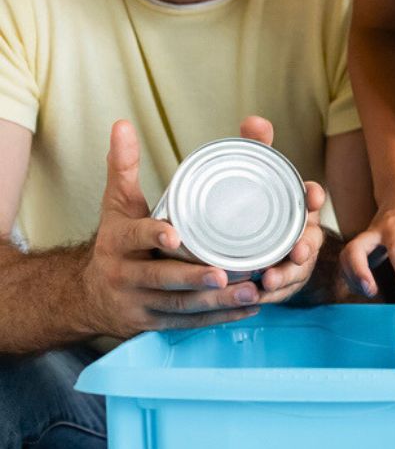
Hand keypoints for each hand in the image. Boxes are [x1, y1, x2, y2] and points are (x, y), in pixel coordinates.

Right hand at [81, 121, 260, 338]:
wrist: (86, 296)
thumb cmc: (114, 242)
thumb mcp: (116, 205)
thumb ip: (122, 167)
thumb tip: (122, 124)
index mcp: (118, 243)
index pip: (134, 238)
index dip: (154, 236)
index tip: (176, 236)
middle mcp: (125, 276)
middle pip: (162, 278)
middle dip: (195, 277)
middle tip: (228, 272)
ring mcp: (139, 303)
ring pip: (180, 306)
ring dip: (217, 302)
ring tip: (253, 293)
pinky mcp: (154, 324)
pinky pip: (188, 323)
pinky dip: (218, 317)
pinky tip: (249, 309)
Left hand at [232, 116, 326, 303]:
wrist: (258, 245)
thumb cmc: (262, 207)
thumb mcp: (259, 177)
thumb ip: (258, 149)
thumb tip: (254, 120)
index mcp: (299, 206)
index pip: (311, 198)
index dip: (313, 197)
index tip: (311, 195)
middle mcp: (303, 233)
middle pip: (310, 239)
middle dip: (306, 246)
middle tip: (296, 250)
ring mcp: (294, 261)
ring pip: (296, 270)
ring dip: (285, 276)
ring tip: (267, 280)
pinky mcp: (283, 283)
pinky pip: (280, 291)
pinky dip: (270, 294)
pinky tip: (257, 296)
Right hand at [340, 178, 394, 298]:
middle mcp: (377, 230)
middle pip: (355, 249)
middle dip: (359, 271)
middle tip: (372, 290)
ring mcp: (367, 236)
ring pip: (348, 255)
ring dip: (352, 276)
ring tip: (368, 291)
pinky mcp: (363, 243)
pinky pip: (350, 260)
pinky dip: (353, 275)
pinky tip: (365, 287)